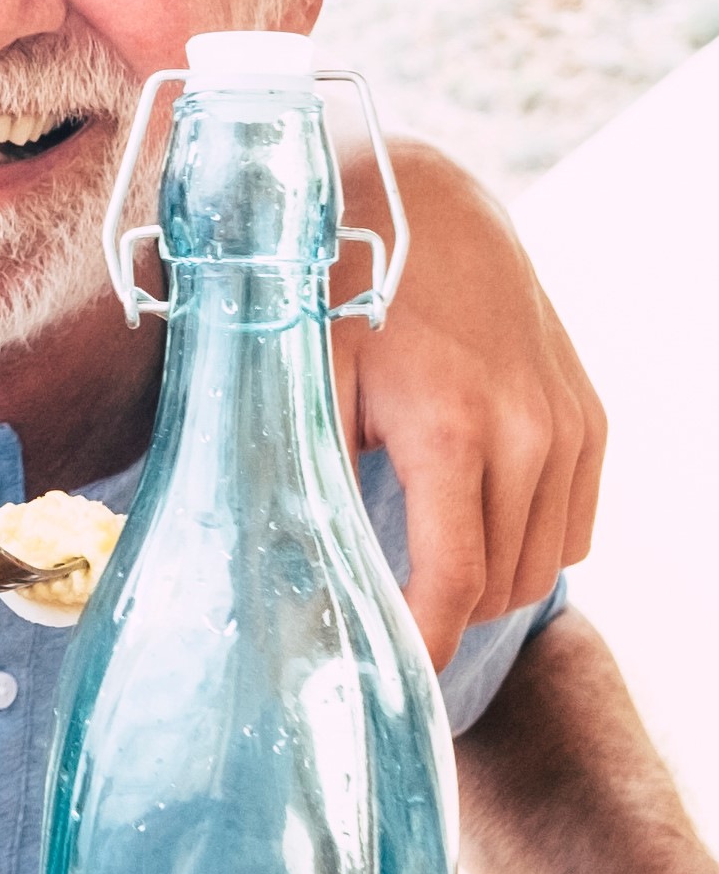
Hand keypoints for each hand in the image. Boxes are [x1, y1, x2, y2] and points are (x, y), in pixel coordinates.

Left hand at [338, 137, 604, 664]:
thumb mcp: (297, 375)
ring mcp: (568, 423)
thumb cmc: (333, 288)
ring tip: (416, 560)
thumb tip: (286, 563)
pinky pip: (574, 522)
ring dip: (485, 579)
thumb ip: (301, 468)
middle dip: (442, 611)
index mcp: (451, 428)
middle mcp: (528, 431)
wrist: (419, 202)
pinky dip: (527, 541)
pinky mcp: (588, 415)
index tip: (390, 671)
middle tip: (380, 609)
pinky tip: (468, 519)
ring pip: (544, 561)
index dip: (425, 643)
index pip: (455, 582)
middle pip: (501, 583)